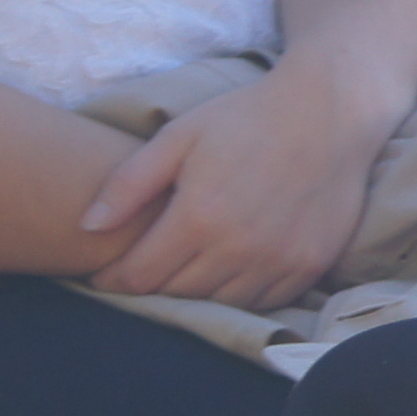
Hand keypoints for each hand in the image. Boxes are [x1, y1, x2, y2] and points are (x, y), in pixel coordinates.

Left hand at [78, 68, 394, 309]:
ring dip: (196, 293)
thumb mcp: (180, 136)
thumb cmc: (246, 117)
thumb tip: (87, 227)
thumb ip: (129, 184)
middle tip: (143, 270)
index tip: (104, 275)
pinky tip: (229, 271)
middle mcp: (238, 249)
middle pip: (177, 294)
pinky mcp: (309, 266)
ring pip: (219, 303)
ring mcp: (278, 262)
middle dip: (152, 286)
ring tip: (184, 271)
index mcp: (199, 217)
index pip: (140, 277)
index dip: (114, 280)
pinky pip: (262, 301)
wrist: (329, 111)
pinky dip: (239, 293)